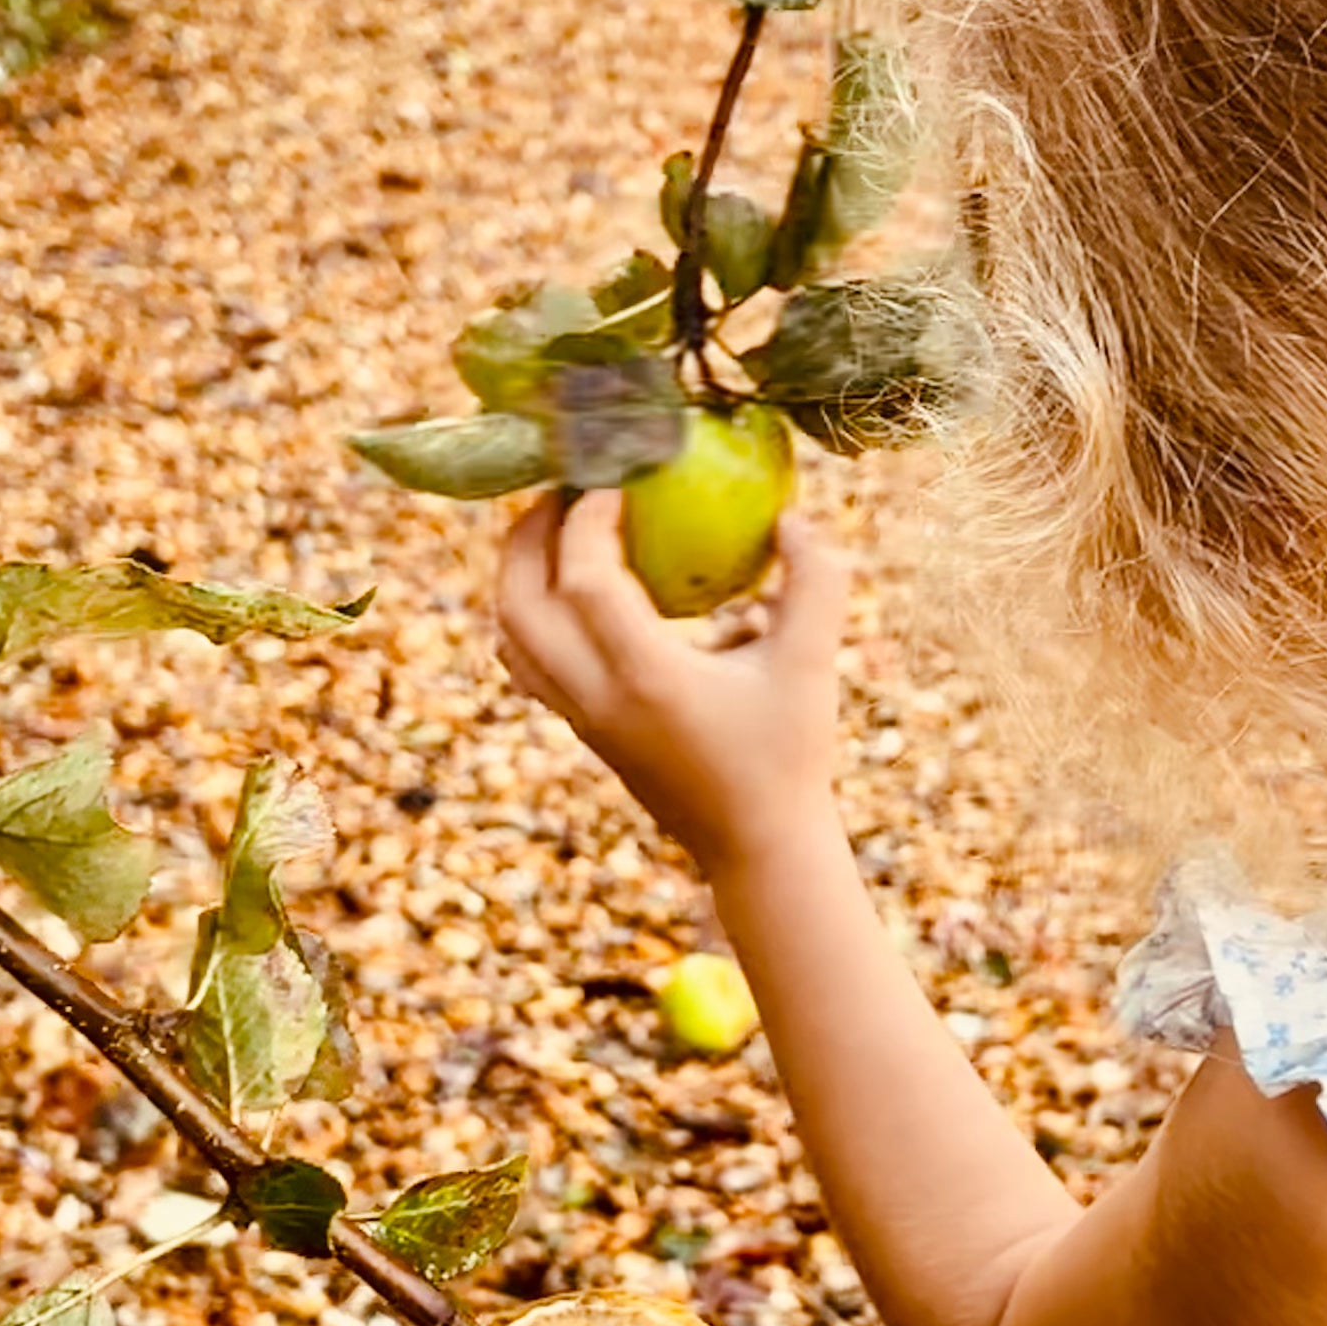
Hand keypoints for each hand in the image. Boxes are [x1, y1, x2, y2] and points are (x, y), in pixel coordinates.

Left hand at [495, 488, 848, 875]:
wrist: (758, 848)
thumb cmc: (790, 755)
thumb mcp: (814, 664)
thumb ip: (815, 581)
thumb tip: (791, 518)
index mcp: (646, 677)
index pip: (584, 578)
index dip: (588, 517)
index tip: (615, 477)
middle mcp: (597, 698)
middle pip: (517, 602)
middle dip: (530, 534)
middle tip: (567, 490)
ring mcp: (581, 719)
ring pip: (511, 634)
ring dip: (520, 573)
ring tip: (561, 530)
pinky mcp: (584, 731)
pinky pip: (528, 662)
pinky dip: (532, 614)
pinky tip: (577, 591)